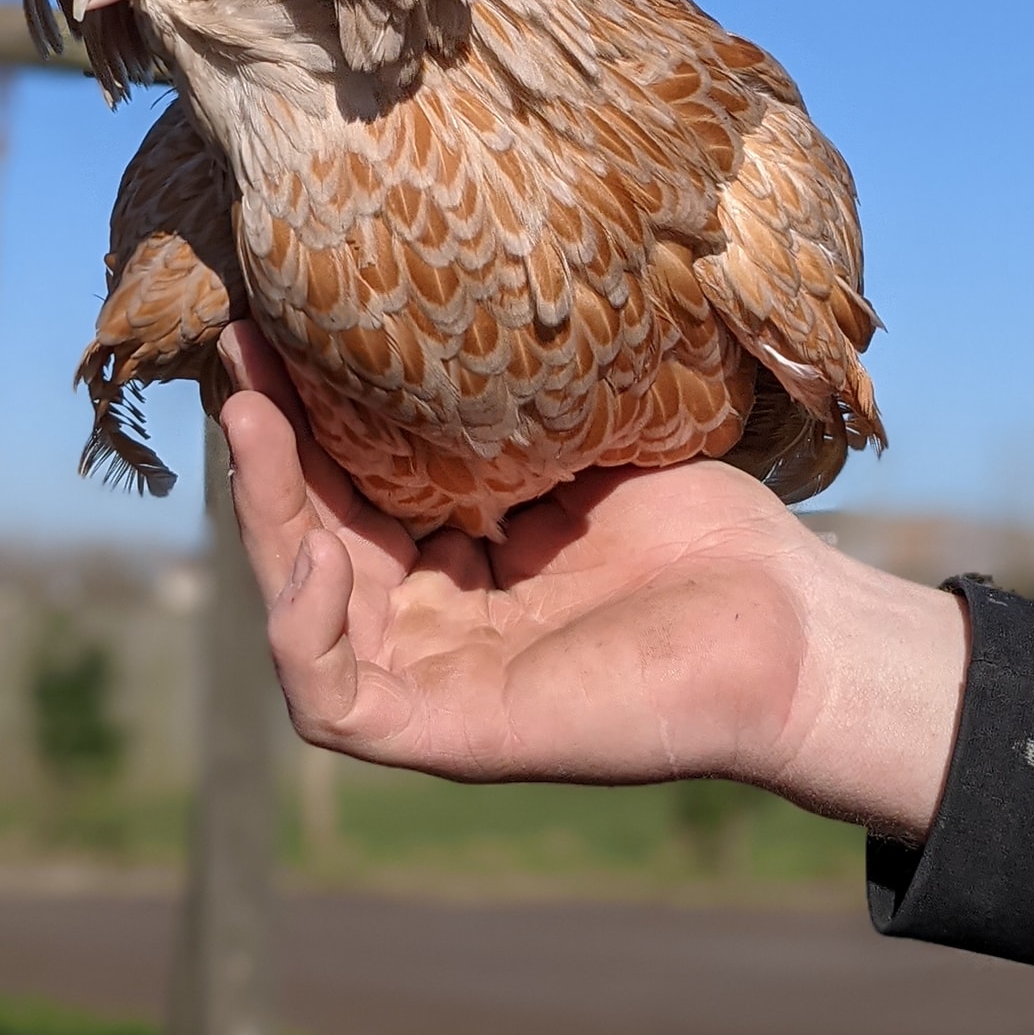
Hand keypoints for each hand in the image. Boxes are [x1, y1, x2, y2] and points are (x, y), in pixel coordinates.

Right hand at [221, 323, 968, 841]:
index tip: (275, 320)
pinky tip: (320, 552)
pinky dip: (304, 628)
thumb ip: (489, 406)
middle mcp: (431, 617)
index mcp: (455, 556)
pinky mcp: (449, 733)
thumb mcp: (575, 441)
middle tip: (241, 348)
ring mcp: (435, 678)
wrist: (792, 621)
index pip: (343, 484)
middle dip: (263, 446)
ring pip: (300, 606)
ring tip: (257, 420)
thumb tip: (421, 301)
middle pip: (306, 536)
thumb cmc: (702, 530)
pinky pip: (332, 698)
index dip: (300, 411)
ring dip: (265, 515)